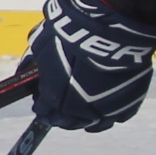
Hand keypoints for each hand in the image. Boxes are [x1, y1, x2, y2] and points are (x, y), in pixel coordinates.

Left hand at [24, 0, 155, 131]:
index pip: (45, 112)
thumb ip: (34, 64)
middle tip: (61, 104)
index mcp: (56, 99)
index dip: (42, 105)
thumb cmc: (72, 35)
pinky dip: (112, 111)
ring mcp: (106, 110)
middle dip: (62, 114)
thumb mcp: (42, 45)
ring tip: (86, 106)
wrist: (109, 30)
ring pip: (95, 124)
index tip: (42, 100)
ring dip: (87, 117)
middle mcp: (80, 111)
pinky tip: (108, 102)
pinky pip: (119, 115)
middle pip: (68, 122)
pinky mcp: (129, 104)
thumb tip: (26, 70)